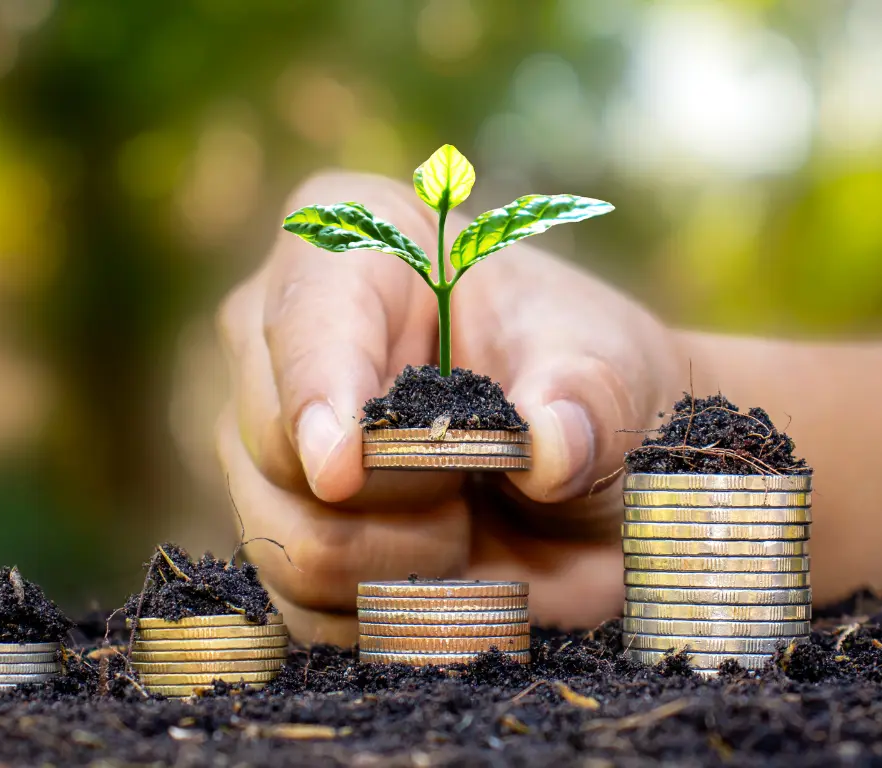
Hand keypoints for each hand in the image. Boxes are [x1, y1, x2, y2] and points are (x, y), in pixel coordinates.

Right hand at [211, 171, 686, 644]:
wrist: (598, 480)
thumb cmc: (591, 388)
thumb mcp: (612, 374)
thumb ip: (585, 401)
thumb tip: (548, 446)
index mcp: (352, 253)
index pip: (308, 319)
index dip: (319, 392)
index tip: (343, 469)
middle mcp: (283, 345)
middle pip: (281, 446)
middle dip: (402, 491)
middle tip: (482, 479)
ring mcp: (269, 449)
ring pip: (291, 541)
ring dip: (406, 562)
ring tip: (472, 523)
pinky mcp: (282, 540)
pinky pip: (305, 611)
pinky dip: (393, 614)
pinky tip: (446, 575)